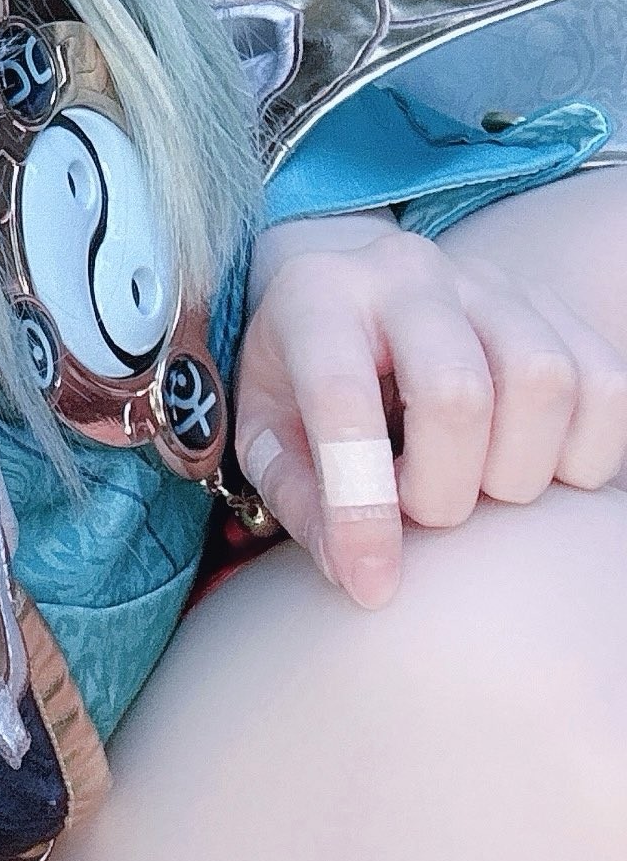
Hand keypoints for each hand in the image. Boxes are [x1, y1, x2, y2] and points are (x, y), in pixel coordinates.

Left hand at [236, 206, 626, 606]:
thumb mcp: (267, 432)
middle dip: (446, 489)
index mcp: (318, 297)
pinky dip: (583, 454)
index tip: (374, 586)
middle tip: (425, 514)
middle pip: (458, 391)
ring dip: (519, 471)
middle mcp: (406, 274)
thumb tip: (362, 577)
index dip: (361, 507)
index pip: (341, 399)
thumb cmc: (302, 375)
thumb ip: (301, 501)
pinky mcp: (553, 306)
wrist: (354, 295)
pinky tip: (532, 468)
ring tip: (476, 486)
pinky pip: (606, 385)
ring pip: (544, 381)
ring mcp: (489, 283)